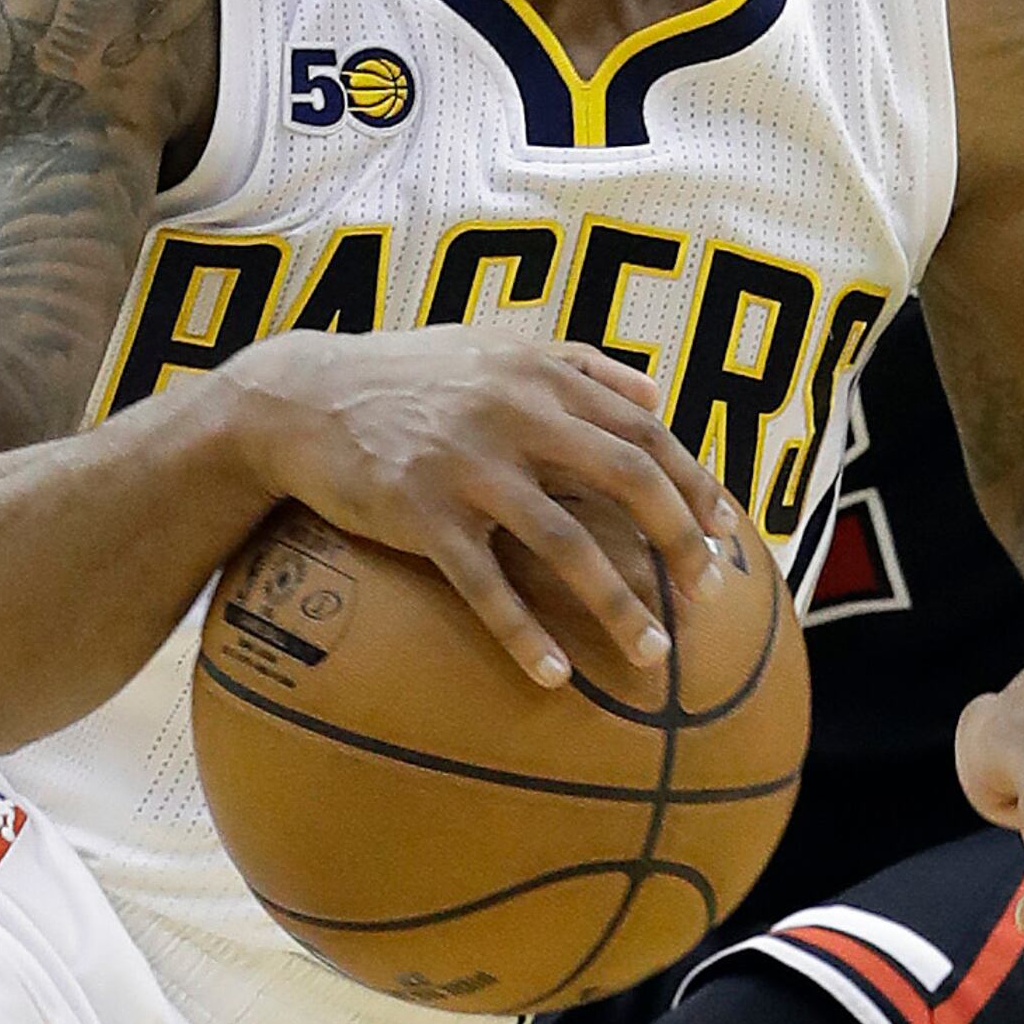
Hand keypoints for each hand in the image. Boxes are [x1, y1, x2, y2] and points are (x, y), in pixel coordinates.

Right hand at [220, 329, 740, 686]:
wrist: (301, 398)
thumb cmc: (406, 376)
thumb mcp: (492, 346)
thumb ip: (578, 361)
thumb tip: (659, 394)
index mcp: (539, 374)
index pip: (644, 428)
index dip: (693, 483)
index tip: (722, 533)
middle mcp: (514, 414)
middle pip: (626, 479)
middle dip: (678, 541)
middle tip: (706, 594)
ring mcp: (468, 466)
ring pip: (565, 543)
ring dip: (618, 605)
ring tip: (653, 656)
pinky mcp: (421, 513)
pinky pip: (485, 586)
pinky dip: (524, 636)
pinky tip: (554, 678)